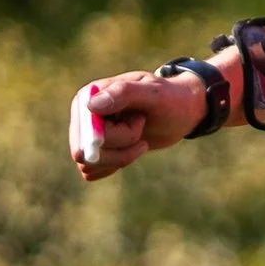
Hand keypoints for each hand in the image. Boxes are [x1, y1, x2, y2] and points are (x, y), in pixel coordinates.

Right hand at [72, 64, 203, 180]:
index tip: (140, 120)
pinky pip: (93, 172)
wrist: (181, 113)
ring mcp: (87, 134)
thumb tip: (90, 106)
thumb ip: (122, 94)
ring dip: (122, 156)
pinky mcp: (95, 150)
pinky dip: (117, 164)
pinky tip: (133, 147)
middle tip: (142, 129)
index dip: (115, 135)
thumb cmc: (170, 98)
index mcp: (88, 96)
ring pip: (89, 165)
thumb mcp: (153, 94)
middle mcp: (83, 115)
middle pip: (85, 152)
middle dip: (121, 147)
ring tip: (140, 138)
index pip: (85, 132)